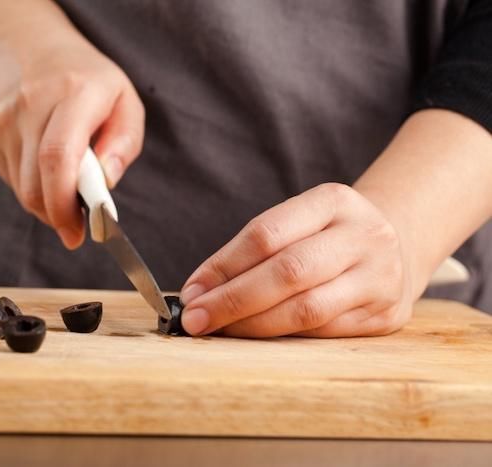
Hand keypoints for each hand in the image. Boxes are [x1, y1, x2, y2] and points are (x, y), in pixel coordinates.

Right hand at [0, 13, 143, 248]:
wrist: (25, 45)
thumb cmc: (85, 79)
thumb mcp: (123, 99)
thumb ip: (124, 142)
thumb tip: (107, 182)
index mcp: (73, 93)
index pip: (58, 157)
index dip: (66, 204)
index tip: (79, 232)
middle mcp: (31, 105)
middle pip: (35, 185)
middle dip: (58, 217)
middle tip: (76, 228)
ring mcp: (3, 120)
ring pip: (22, 189)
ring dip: (46, 205)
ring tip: (66, 192)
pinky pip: (12, 179)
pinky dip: (32, 188)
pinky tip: (45, 171)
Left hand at [179, 183, 416, 337]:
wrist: (394, 248)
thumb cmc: (325, 238)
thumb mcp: (299, 223)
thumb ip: (253, 250)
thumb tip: (199, 291)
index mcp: (334, 201)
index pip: (267, 234)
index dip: (223, 266)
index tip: (192, 291)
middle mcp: (364, 235)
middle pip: (288, 272)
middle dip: (232, 300)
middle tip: (195, 319)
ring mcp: (380, 277)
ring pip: (306, 309)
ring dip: (253, 325)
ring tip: (220, 330)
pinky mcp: (386, 316)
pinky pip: (322, 333)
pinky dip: (282, 336)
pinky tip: (256, 336)